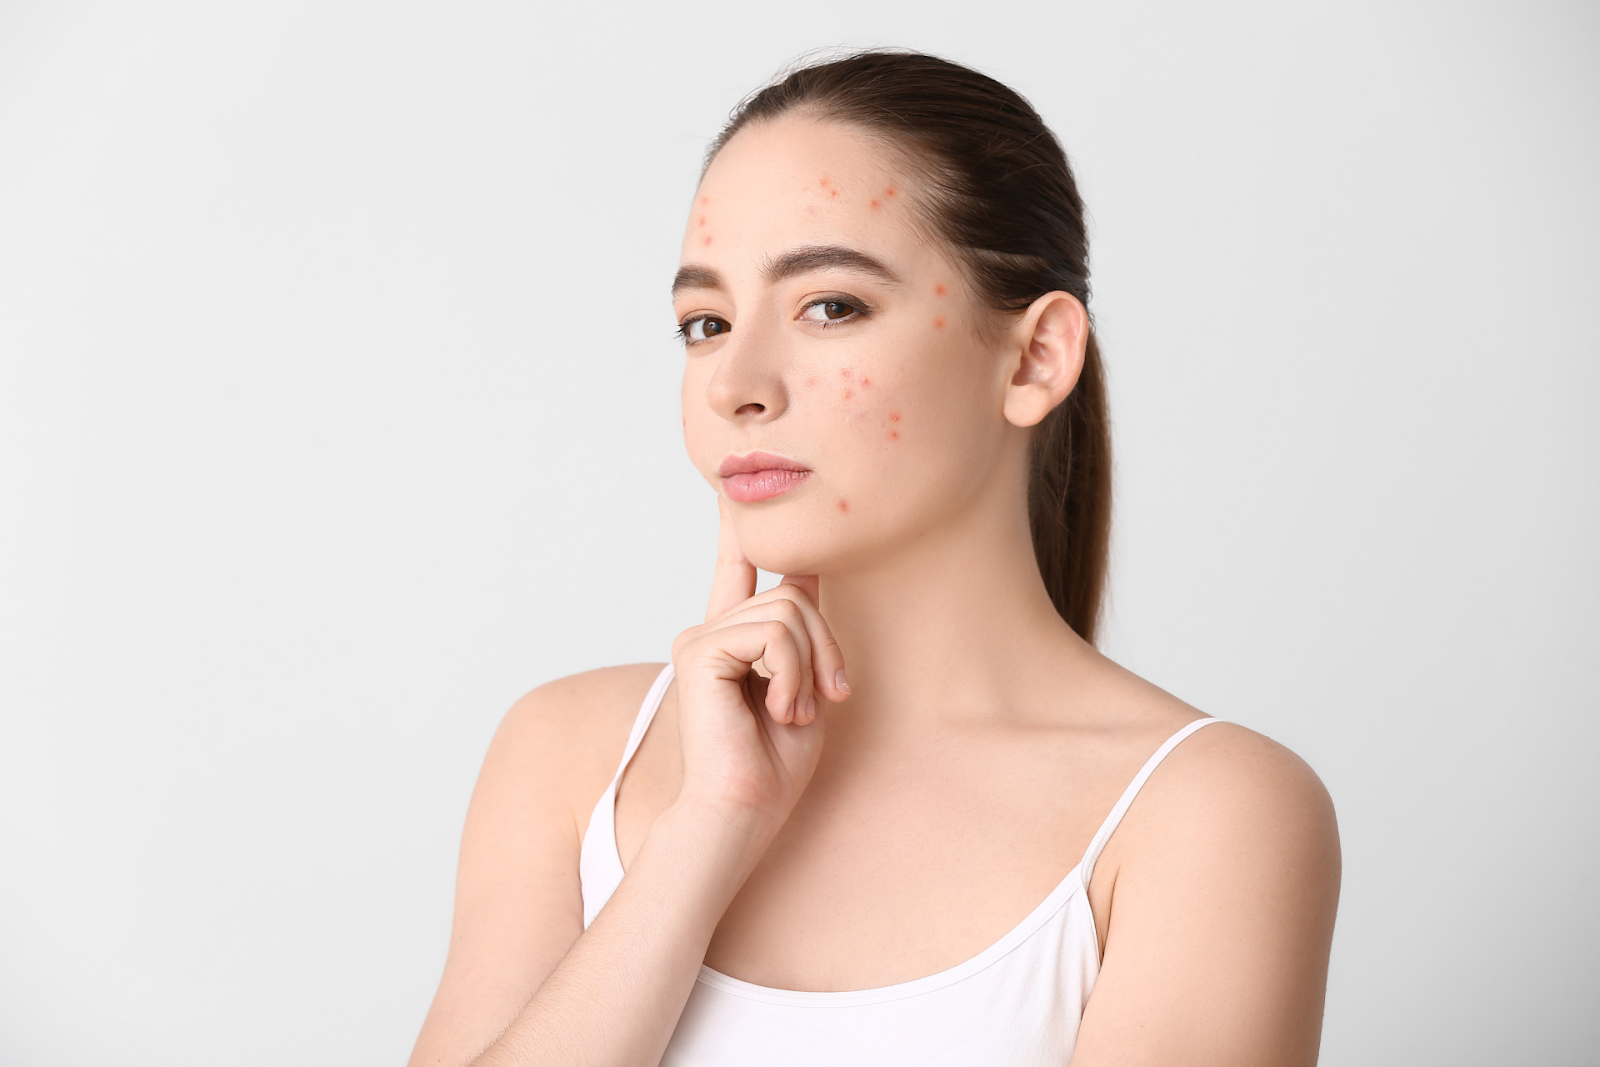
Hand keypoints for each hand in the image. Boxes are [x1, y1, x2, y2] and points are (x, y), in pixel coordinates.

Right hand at [669, 500, 849, 831]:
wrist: (742, 811)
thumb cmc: (774, 765)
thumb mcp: (805, 686)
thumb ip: (803, 633)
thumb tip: (809, 572)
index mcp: (734, 640)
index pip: (738, 568)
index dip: (735, 526)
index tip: (729, 486)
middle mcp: (710, 631)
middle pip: (794, 595)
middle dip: (825, 646)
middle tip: (824, 698)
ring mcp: (699, 638)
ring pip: (788, 612)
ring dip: (810, 665)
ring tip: (794, 710)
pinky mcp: (697, 651)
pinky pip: (772, 634)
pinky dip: (791, 672)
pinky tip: (777, 708)